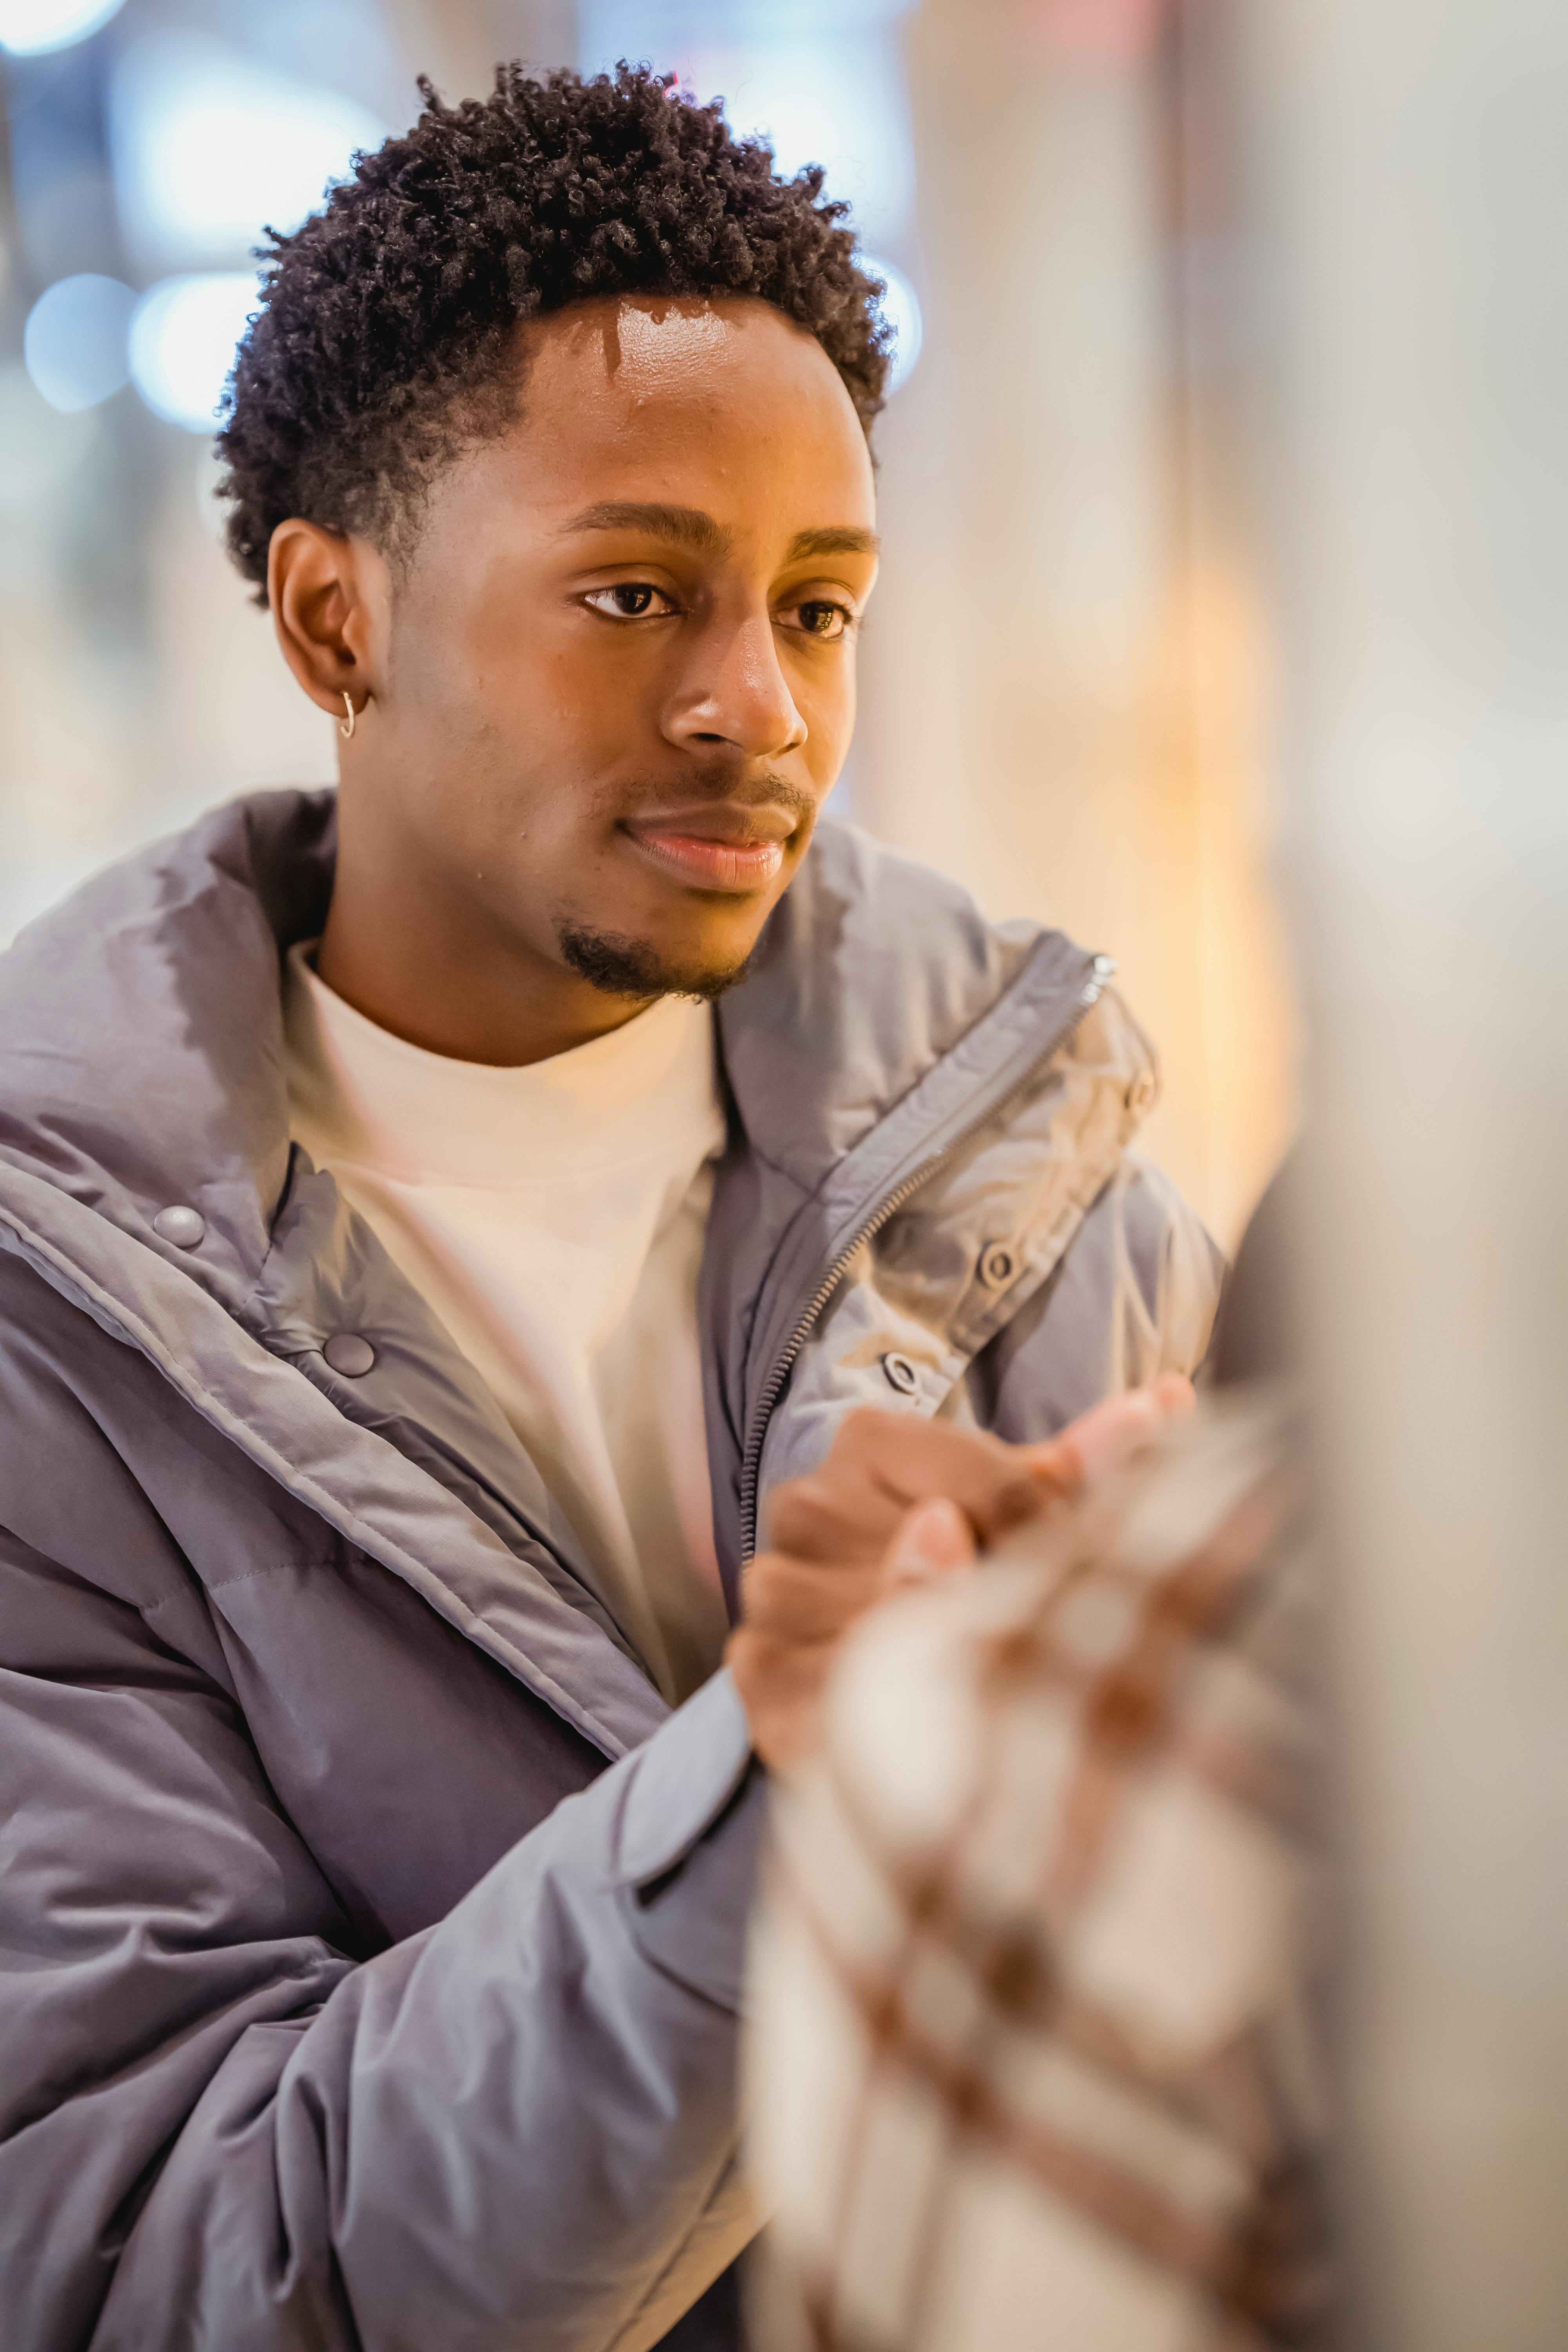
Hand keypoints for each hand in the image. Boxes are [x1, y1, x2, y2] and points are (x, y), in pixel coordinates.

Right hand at [727, 1376, 1192, 1771]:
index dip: (1058, 1545)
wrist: (870, 1660)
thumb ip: (1084, 1463)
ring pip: (890, 1631)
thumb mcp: (1024, 1509)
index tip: (1085, 1579)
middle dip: (1003, 1604)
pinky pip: (841, 1697)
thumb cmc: (963, 1564)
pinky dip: (897, 1713)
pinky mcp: (759, 1669)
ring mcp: (775, 1586)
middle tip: (1038, 1640)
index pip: (997, 1490)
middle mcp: (808, 1502)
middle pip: (943, 1559)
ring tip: (986, 1681)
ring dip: (950, 1663)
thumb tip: (1176, 1398)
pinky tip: (932, 1716)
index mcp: (872, 1438)